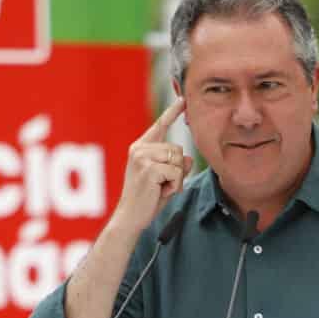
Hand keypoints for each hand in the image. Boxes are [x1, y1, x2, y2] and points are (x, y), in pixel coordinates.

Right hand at [113, 99, 191, 234]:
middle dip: (177, 170)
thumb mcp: (165, 181)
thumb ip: (176, 167)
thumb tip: (187, 158)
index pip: (160, 126)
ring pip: (178, 160)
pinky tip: (160, 192)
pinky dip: (174, 186)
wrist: (130, 218)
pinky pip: (176, 172)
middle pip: (177, 148)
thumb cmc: (147, 200)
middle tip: (162, 185)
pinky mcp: (148, 168)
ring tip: (160, 189)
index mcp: (141, 148)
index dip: (172, 112)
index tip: (183, 99)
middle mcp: (139, 149)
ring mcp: (142, 157)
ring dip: (176, 179)